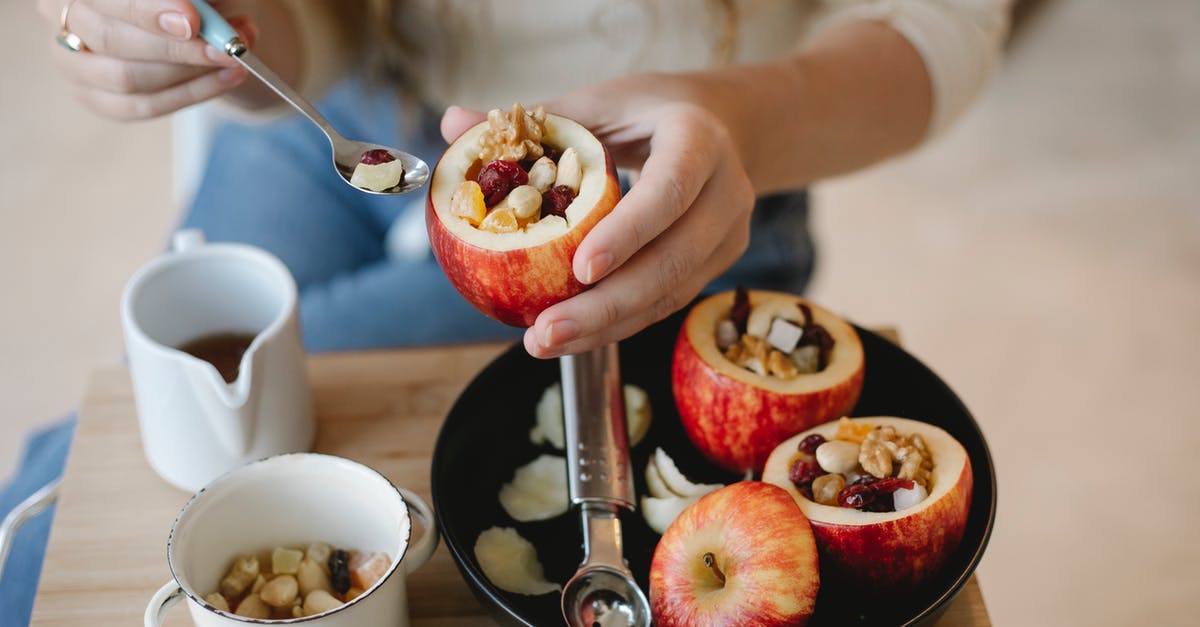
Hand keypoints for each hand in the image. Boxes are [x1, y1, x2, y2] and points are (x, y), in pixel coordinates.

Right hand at [38, 0, 255, 118]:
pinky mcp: (96, 98)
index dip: (146, 11)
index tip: (193, 19)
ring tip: (234, 58)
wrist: (190, 16)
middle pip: (110, 38)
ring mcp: (74, 63)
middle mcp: (63, 16)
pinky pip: (143, 106)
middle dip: (175, 47)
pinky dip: (193, 93)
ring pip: (128, 77)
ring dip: (190, 71)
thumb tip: (199, 11)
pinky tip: (227, 78)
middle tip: (226, 47)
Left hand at [441, 74, 755, 357]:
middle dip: (607, 306)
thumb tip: (451, 122)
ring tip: (546, 342)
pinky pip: (666, 302)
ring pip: (671, 294)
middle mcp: (725, 191)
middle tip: (546, 333)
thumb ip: (536, 122)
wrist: (721, 126)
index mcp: (699, 139)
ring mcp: (728, 235)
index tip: (579, 270)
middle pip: (672, 261)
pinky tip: (573, 336)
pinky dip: (619, 323)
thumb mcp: (598, 103)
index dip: (628, 233)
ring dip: (608, 327)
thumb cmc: (647, 112)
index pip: (669, 190)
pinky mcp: (718, 265)